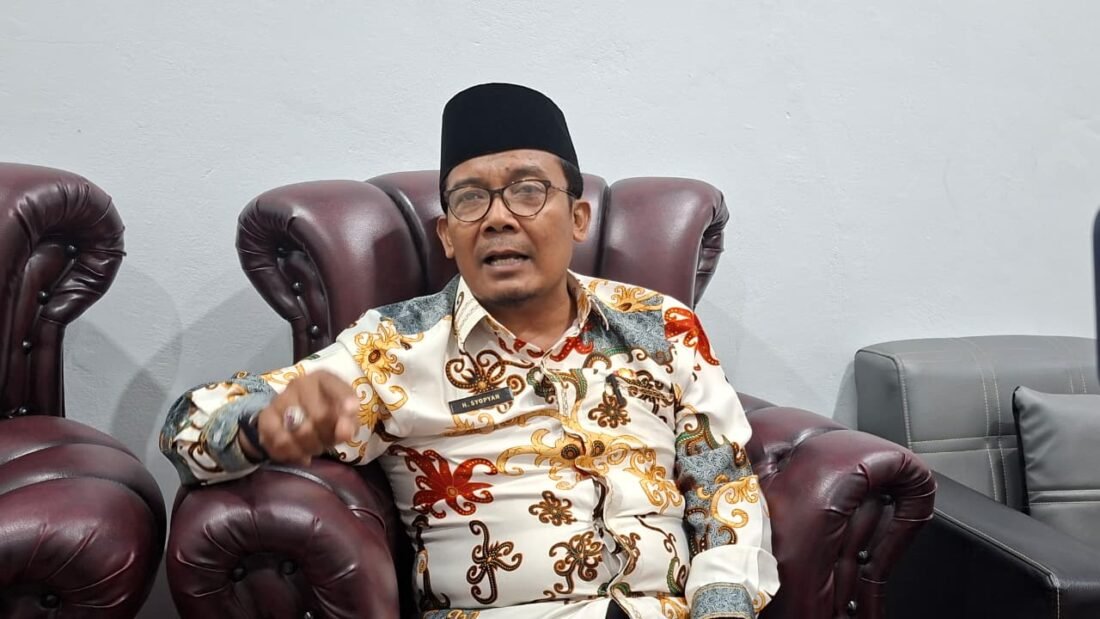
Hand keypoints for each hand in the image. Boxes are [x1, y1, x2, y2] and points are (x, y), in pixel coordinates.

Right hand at [241, 370, 359, 465]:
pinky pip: (280, 442)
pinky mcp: (265, 417)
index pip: (335, 386)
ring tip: (315, 448)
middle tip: (328, 442)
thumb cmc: (324, 412)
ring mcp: (280, 399)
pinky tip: (299, 454)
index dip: (345, 399)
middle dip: (329, 436)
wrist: (287, 416)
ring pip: (300, 432)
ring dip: (311, 448)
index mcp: (322, 378)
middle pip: (320, 416)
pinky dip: (292, 454)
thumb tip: (345, 432)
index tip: (352, 411)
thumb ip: (348, 422)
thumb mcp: (341, 415)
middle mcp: (299, 384)